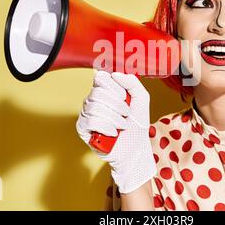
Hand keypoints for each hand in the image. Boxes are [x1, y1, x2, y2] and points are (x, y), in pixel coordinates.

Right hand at [76, 71, 155, 193]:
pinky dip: (107, 127)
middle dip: (118, 105)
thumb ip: (132, 82)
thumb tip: (116, 74)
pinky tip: (112, 133)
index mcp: (105, 90)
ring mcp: (86, 113)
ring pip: (96, 107)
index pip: (101, 77)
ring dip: (115, 118)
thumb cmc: (137, 124)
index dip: (114, 87)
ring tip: (122, 125)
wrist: (135, 149)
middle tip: (126, 114)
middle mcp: (93, 99)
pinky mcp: (82, 128)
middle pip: (99, 92)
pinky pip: (91, 121)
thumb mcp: (141, 99)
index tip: (125, 97)